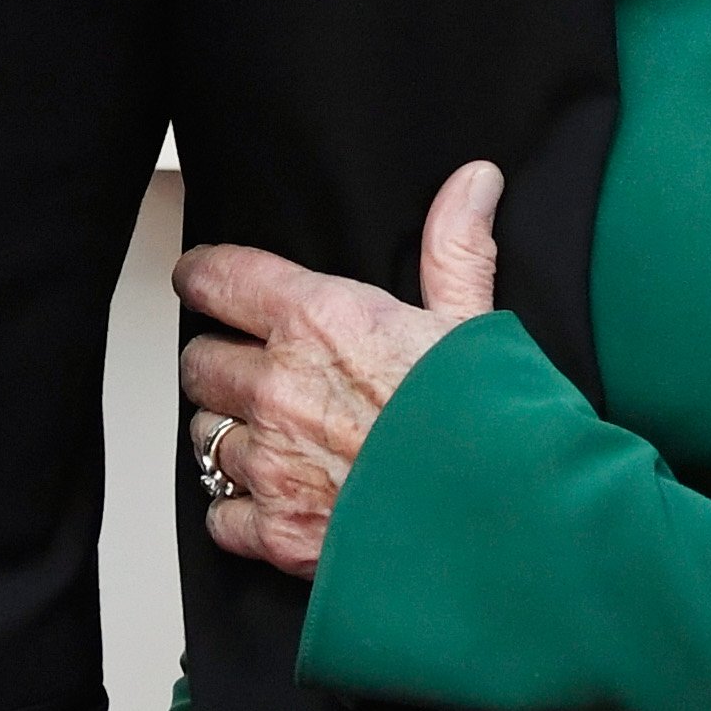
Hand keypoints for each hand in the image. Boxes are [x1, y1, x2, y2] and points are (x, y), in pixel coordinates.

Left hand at [179, 159, 503, 578]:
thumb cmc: (493, 423)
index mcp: (319, 320)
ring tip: (277, 440)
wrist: (509, 521)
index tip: (202, 283)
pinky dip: (243, 511)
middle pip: (200, 361)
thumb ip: (455, 248)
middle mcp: (279, 387)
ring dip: (232, 436)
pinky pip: (222, 514)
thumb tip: (473, 181)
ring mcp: (272, 462)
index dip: (203, 278)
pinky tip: (280, 501)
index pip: (216, 279)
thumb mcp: (473, 322)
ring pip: (205, 437)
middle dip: (222, 366)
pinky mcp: (276, 530)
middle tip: (259, 376)